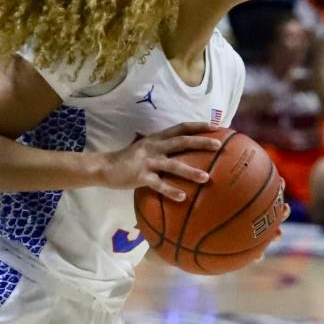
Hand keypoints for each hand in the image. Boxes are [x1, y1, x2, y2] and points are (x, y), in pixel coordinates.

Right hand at [100, 122, 222, 200]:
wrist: (104, 167)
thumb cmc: (128, 159)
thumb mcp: (146, 148)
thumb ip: (162, 147)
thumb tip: (183, 152)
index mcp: (157, 138)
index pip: (181, 128)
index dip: (199, 126)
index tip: (216, 126)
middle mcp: (154, 147)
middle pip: (181, 142)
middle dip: (201, 143)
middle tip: (219, 146)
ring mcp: (147, 161)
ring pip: (173, 165)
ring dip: (190, 171)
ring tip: (206, 178)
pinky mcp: (140, 176)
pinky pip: (159, 184)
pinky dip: (171, 191)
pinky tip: (182, 197)